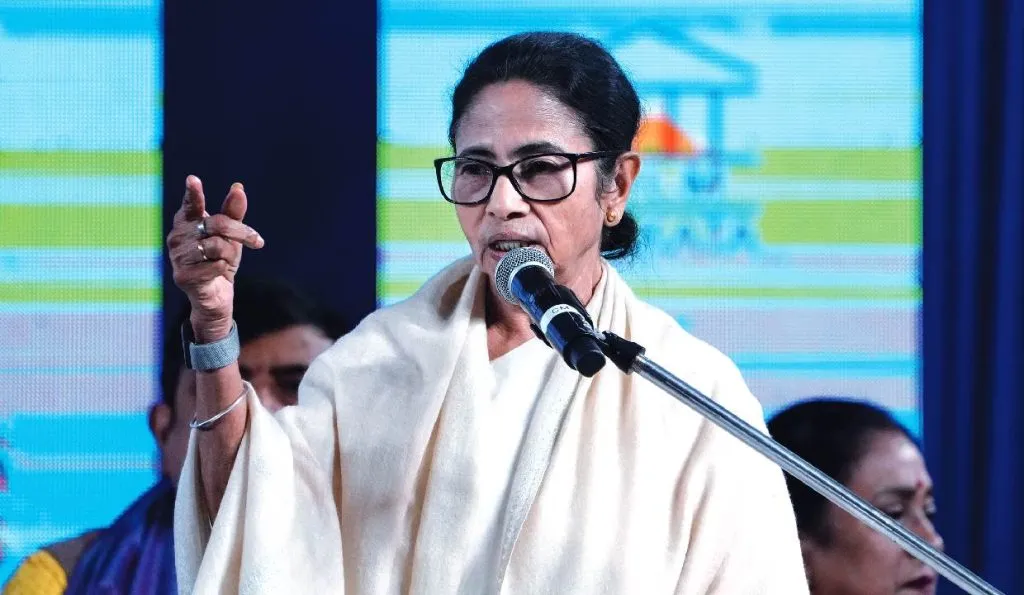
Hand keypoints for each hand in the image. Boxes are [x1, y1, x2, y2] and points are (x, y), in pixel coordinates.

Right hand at [166, 175, 264, 339]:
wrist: (216, 297)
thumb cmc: (220, 261)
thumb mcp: (231, 236)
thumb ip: (233, 213)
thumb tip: (238, 188)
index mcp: (186, 223)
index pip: (190, 205)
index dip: (193, 193)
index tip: (193, 180)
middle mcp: (176, 238)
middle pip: (217, 224)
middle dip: (241, 232)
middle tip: (256, 240)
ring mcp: (177, 258)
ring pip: (217, 246)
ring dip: (230, 254)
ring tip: (226, 262)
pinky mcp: (183, 276)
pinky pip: (216, 265)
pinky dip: (224, 269)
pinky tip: (218, 274)